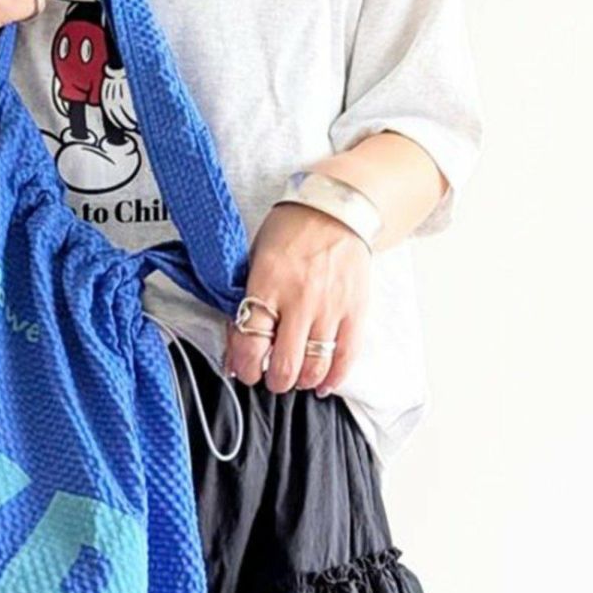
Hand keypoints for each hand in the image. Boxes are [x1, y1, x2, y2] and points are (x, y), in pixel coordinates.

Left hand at [224, 202, 371, 394]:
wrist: (335, 209)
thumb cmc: (290, 231)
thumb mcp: (255, 258)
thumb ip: (245, 301)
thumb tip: (236, 347)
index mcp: (267, 283)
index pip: (251, 341)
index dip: (244, 366)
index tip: (244, 371)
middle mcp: (299, 299)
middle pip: (284, 363)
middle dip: (273, 381)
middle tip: (269, 379)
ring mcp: (330, 307)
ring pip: (315, 366)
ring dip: (301, 381)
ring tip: (294, 379)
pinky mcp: (355, 310)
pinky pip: (346, 355)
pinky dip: (334, 377)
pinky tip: (323, 383)